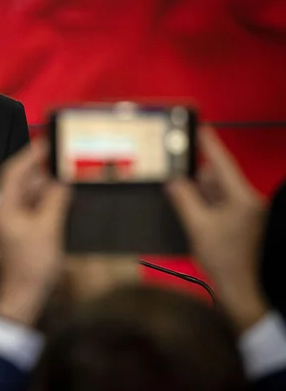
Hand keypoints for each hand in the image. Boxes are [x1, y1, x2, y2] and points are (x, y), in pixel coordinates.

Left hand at [0, 140, 70, 324]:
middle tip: (62, 160)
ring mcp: (11, 224)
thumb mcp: (49, 229)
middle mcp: (4, 213)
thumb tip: (61, 182)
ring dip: (46, 187)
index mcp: (4, 208)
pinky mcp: (19, 235)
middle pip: (20, 183)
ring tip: (66, 178)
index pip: (12, 172)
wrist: (22, 299)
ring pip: (28, 197)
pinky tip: (62, 201)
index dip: (29, 155)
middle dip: (41, 170)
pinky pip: (32, 211)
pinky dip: (46, 203)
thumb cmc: (31, 267)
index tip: (46, 144)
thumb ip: (55, 201)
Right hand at [166, 127, 267, 329]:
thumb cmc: (226, 260)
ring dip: (197, 196)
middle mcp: (246, 203)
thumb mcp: (198, 227)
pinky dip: (203, 209)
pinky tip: (189, 216)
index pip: (221, 162)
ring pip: (216, 195)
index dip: (208, 144)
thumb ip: (184, 200)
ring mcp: (244, 215)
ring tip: (178, 200)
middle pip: (216, 179)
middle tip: (172, 173)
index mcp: (241, 197)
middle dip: (195, 178)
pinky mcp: (239, 227)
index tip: (198, 128)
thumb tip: (174, 181)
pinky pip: (218, 209)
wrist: (245, 291)